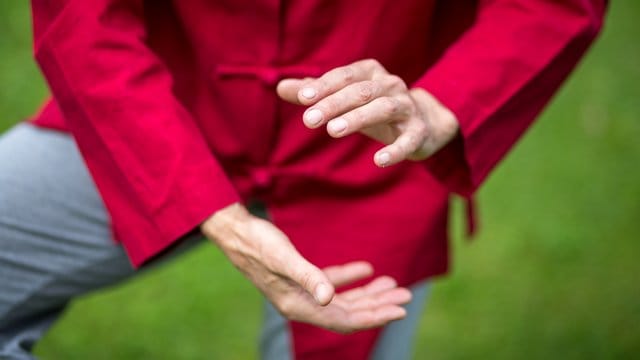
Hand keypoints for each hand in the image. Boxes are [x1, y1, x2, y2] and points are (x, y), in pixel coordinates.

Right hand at [201, 203, 411, 332]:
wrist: (237, 232)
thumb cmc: (258, 244)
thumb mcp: (284, 258)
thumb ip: (308, 277)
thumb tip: (330, 299)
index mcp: (299, 306)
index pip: (345, 319)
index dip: (374, 316)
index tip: (399, 310)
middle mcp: (303, 304)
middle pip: (349, 312)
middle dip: (378, 305)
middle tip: (406, 297)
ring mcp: (303, 293)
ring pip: (344, 300)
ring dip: (369, 294)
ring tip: (395, 287)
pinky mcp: (302, 278)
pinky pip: (332, 284)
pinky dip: (351, 279)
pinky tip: (367, 271)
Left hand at [277, 59, 458, 166]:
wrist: (423, 123)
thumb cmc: (374, 108)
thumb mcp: (345, 99)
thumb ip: (315, 93)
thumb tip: (281, 87)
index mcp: (370, 73)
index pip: (343, 76)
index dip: (323, 86)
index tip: (302, 99)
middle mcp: (390, 85)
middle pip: (360, 91)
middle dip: (334, 104)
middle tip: (309, 120)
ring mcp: (407, 107)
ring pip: (382, 108)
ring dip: (357, 118)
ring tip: (333, 130)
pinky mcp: (419, 131)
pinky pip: (408, 140)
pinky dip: (396, 150)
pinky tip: (379, 161)